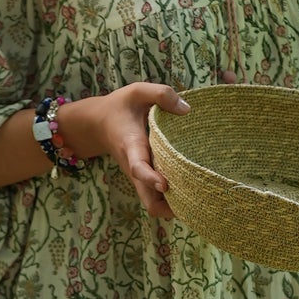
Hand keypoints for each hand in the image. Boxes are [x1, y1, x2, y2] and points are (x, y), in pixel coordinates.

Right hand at [59, 82, 190, 220]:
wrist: (98, 124)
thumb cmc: (120, 106)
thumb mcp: (137, 91)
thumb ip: (161, 94)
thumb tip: (187, 110)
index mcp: (132, 146)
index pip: (138, 168)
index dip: (150, 178)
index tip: (164, 185)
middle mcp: (135, 168)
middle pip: (149, 202)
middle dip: (170, 207)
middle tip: (197, 198)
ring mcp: (140, 178)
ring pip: (155, 206)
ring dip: (174, 207)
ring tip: (200, 197)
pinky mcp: (144, 181)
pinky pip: (157, 200)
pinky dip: (172, 201)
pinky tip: (192, 189)